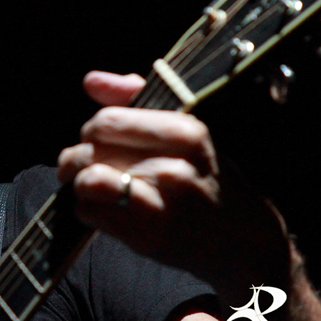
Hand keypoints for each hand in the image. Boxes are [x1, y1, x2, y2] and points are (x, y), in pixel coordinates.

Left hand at [57, 71, 289, 295]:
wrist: (243, 241)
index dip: (92, 131)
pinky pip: (88, 211)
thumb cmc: (206, 178)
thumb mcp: (186, 132)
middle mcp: (174, 166)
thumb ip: (137, 99)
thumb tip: (91, 80)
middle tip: (83, 167)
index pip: (107, 120)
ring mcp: (162, 203)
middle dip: (77, 158)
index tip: (95, 141)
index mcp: (186, 132)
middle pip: (91, 149)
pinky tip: (103, 210)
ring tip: (91, 188)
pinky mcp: (147, 235)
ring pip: (86, 179)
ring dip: (79, 184)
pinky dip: (86, 209)